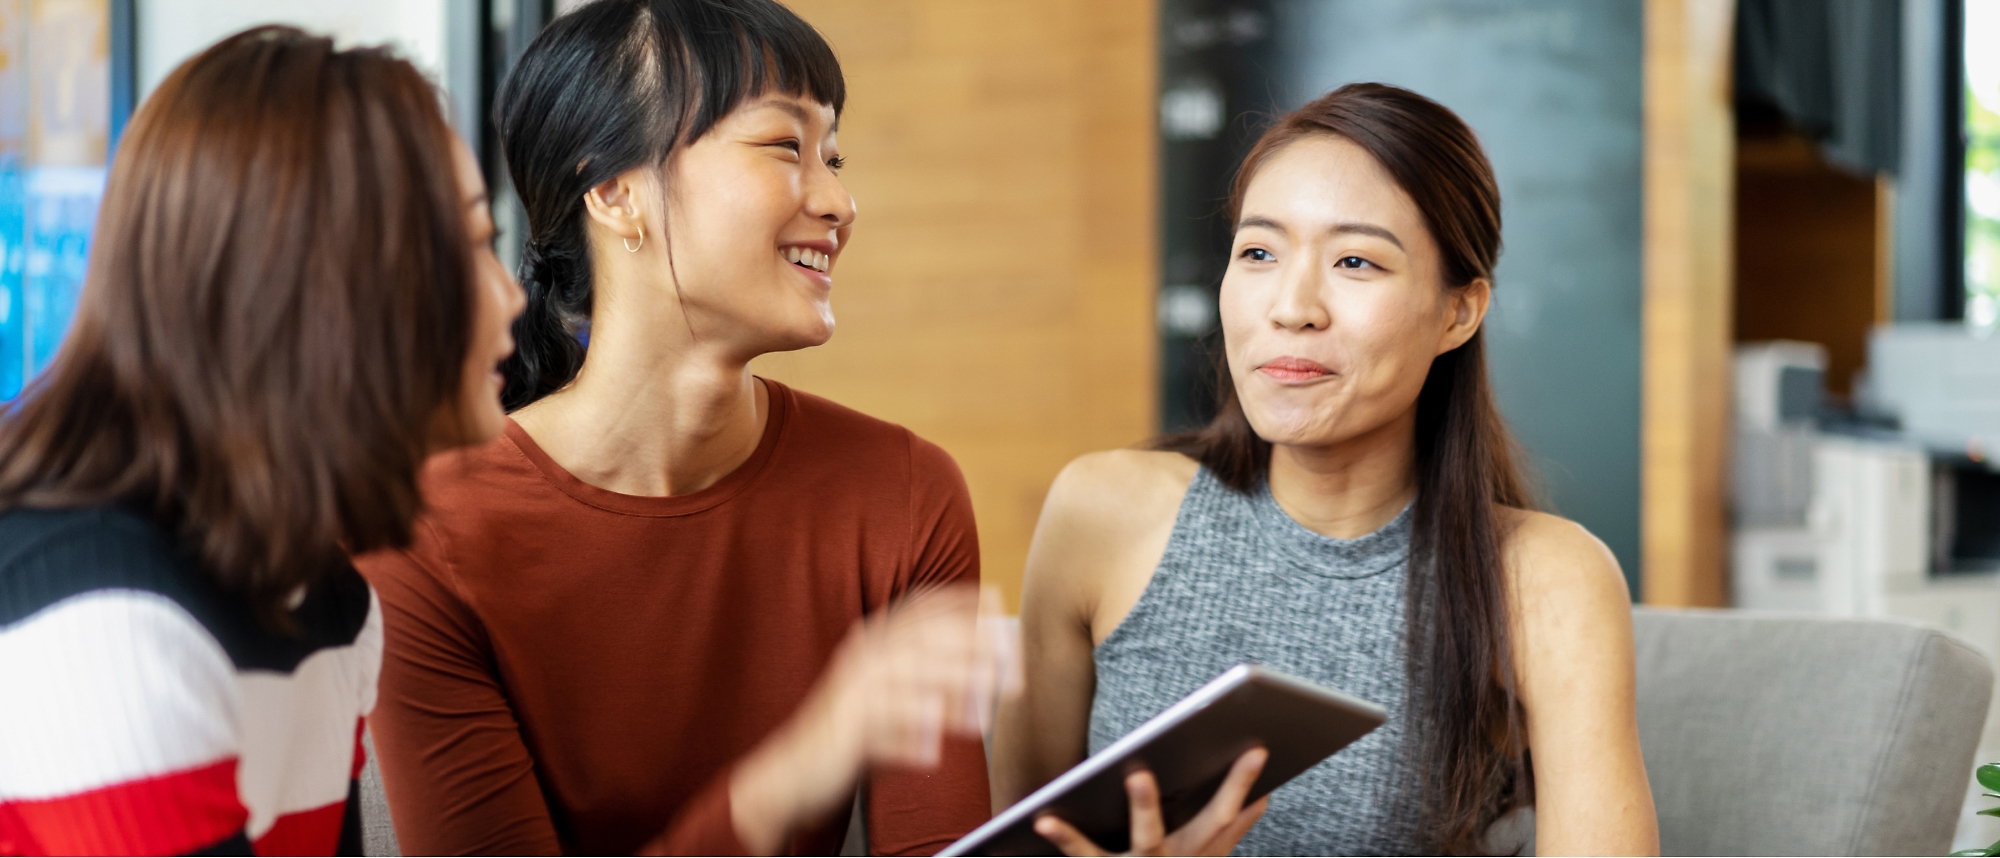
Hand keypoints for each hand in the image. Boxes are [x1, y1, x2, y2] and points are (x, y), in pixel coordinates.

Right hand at [729, 585, 1017, 853]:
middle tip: (1015, 670)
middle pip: (925, 639)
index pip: (920, 608)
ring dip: (954, 691)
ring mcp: (854, 689)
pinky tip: (935, 751)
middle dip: (974, 647)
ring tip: (985, 716)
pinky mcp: (845, 725)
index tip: (999, 601)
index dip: (959, 601)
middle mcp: (864, 657)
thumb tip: (986, 669)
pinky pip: (886, 723)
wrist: (794, 770)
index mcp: (873, 643)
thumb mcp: (890, 695)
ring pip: (911, 677)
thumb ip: (930, 678)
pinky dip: (913, 734)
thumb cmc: (852, 734)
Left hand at [1033, 747, 1269, 856]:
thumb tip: (1259, 799)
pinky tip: (1044, 819)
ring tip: (1142, 775)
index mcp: (1197, 853)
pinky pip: (1082, 854)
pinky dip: (1064, 836)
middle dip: (1222, 793)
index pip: (1229, 818)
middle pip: (1208, 825)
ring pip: (1150, 839)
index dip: (1243, 786)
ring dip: (1147, 806)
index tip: (1259, 750)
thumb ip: (1229, 831)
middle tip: (1233, 753)